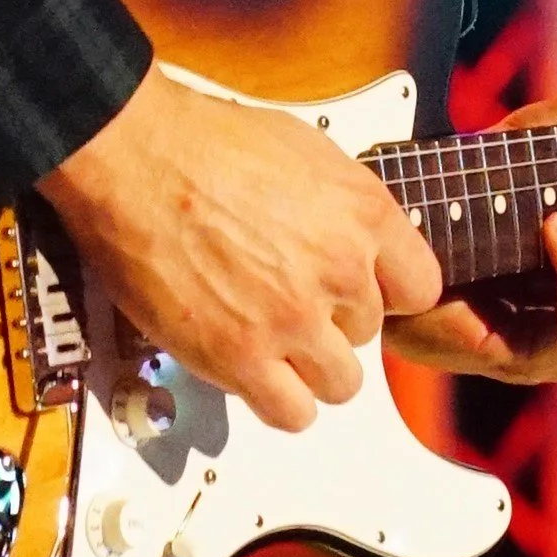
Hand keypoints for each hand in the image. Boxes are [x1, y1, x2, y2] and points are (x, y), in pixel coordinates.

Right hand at [39, 66, 443, 434]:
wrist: (136, 157)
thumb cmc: (205, 142)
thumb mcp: (307, 153)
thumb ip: (345, 208)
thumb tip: (359, 241)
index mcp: (363, 215)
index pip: (420, 288)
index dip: (389, 292)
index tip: (363, 292)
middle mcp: (339, 271)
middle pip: (369, 334)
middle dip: (333, 321)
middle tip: (291, 301)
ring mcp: (292, 319)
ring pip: (342, 384)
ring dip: (312, 369)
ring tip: (277, 344)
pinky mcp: (241, 357)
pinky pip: (292, 413)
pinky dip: (279, 401)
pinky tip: (257, 372)